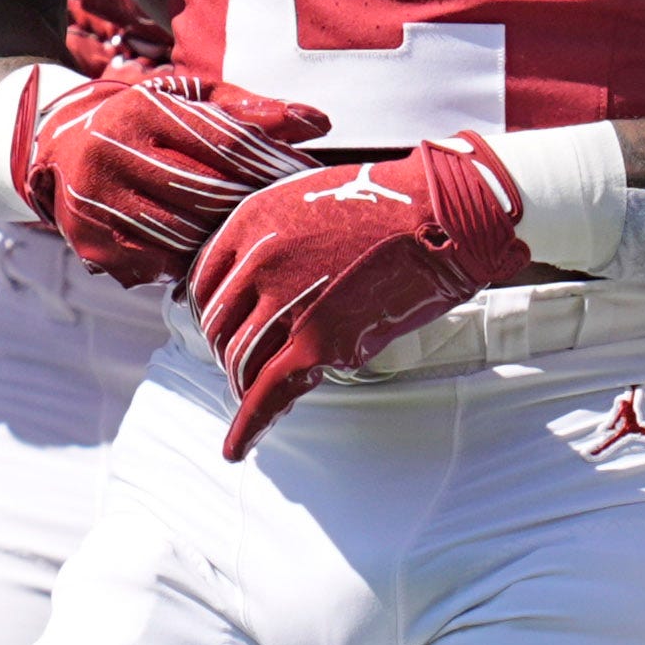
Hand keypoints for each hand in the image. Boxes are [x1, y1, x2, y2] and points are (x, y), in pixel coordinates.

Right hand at [15, 65, 325, 291]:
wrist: (57, 146)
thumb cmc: (144, 119)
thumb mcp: (191, 99)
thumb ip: (252, 111)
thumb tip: (320, 122)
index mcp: (140, 110)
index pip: (223, 142)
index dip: (270, 161)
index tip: (304, 174)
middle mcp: (111, 154)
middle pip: (208, 193)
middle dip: (251, 202)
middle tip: (285, 211)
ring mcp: (97, 204)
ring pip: (186, 234)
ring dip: (222, 235)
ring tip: (248, 231)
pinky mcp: (92, 243)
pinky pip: (160, 264)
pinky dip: (188, 260)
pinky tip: (204, 249)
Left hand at [188, 137, 529, 457]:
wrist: (442, 215)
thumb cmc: (384, 203)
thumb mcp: (306, 196)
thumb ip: (272, 232)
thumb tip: (257, 271)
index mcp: (250, 222)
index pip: (203, 282)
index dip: (209, 311)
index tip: (219, 325)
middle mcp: (258, 262)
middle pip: (218, 325)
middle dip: (227, 348)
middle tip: (241, 361)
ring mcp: (287, 303)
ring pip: (239, 359)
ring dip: (242, 382)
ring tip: (250, 396)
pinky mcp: (320, 341)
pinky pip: (268, 391)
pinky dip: (248, 424)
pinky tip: (235, 447)